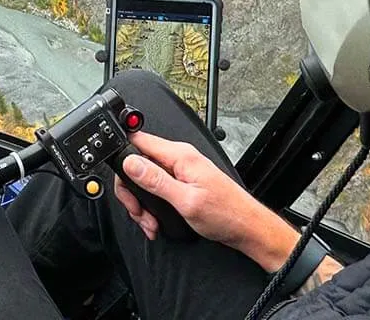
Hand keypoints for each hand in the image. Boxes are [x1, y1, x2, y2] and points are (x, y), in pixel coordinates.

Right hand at [113, 131, 298, 269]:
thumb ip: (156, 180)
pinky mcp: (182, 182)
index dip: (123, 157)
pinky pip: (156, 187)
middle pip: (137, 163)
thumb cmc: (225, 214)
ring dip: (142, 202)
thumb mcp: (185, 200)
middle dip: (132, 191)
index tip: (123, 182)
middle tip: (138, 212)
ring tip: (149, 222)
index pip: (138, 141)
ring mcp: (180, 170)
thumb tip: (130, 162)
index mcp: (179, 155)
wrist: (247, 228)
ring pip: (144, 179)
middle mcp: (179, 158)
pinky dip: (152, 205)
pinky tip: (155, 221)